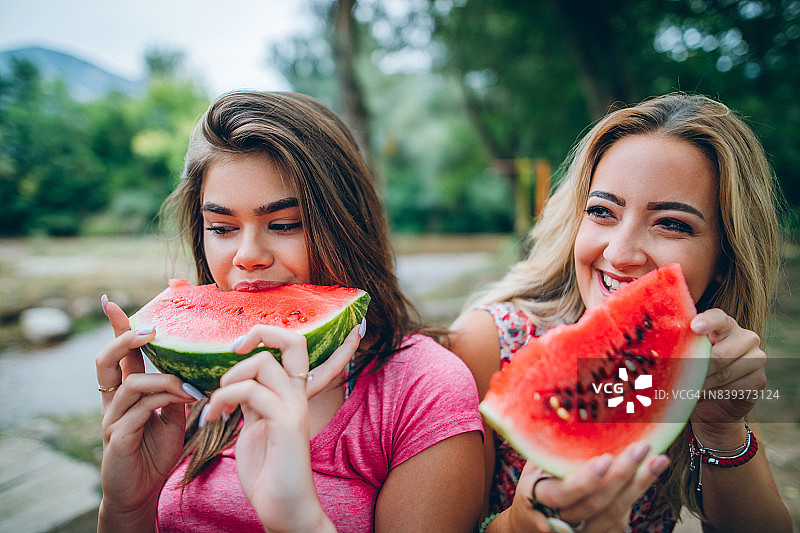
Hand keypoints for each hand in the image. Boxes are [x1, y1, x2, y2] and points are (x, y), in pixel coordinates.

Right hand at [95, 297, 195, 529]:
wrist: (140, 491)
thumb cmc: (153, 452)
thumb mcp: (170, 417)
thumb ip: (174, 392)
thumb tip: (189, 370)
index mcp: (125, 392)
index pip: (119, 354)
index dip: (115, 328)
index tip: (110, 302)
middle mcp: (113, 401)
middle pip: (106, 360)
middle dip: (125, 339)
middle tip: (148, 330)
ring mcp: (112, 419)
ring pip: (132, 384)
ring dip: (165, 380)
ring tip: (191, 388)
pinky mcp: (117, 437)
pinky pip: (140, 409)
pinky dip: (166, 400)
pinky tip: (187, 401)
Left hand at [200, 322, 362, 531]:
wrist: (284, 510)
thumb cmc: (269, 473)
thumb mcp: (256, 428)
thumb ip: (252, 403)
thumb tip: (235, 384)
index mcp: (293, 395)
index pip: (295, 346)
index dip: (269, 333)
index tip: (238, 347)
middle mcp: (298, 396)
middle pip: (292, 340)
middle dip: (258, 334)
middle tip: (231, 352)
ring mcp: (294, 407)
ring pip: (263, 363)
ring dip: (228, 379)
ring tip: (215, 404)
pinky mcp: (286, 423)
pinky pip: (250, 392)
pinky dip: (224, 399)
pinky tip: (215, 418)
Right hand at [507, 441, 669, 532]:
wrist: (532, 521)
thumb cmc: (535, 482)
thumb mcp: (534, 463)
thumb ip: (548, 449)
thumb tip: (569, 413)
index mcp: (537, 497)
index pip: (561, 494)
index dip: (585, 481)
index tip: (606, 458)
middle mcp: (559, 520)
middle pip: (595, 506)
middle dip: (621, 476)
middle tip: (641, 448)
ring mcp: (580, 532)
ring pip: (613, 516)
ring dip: (638, 486)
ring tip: (657, 459)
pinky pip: (620, 522)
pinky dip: (635, 496)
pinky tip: (649, 474)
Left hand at [690, 308, 765, 431]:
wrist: (712, 400)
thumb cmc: (694, 370)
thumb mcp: (687, 354)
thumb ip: (682, 344)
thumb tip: (659, 346)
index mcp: (724, 323)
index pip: (718, 318)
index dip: (707, 322)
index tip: (694, 327)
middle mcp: (745, 336)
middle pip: (719, 354)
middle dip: (697, 368)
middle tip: (680, 377)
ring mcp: (757, 357)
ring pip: (725, 373)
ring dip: (703, 383)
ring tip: (687, 388)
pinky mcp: (760, 379)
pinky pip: (735, 388)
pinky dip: (715, 393)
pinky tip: (705, 394)